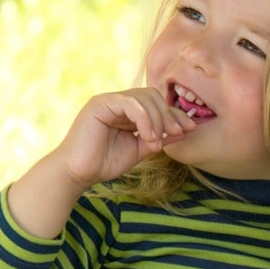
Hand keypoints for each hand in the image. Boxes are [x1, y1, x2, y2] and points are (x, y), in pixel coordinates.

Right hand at [8, 88, 199, 237]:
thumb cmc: (105, 163)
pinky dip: (145, 119)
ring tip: (156, 142)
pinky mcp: (100, 103)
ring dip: (158, 119)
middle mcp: (119, 102)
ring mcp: (109, 100)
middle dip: (169, 114)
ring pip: (144, 98)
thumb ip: (159, 138)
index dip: (175, 114)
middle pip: (153, 96)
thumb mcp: (139, 150)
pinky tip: (148, 137)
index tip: (190, 128)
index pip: (156, 103)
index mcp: (128, 111)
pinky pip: (131, 103)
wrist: (79, 172)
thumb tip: (183, 130)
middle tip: (177, 133)